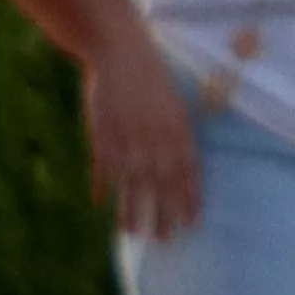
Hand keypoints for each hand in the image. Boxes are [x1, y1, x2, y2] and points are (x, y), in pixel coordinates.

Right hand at [82, 51, 196, 242]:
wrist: (122, 54)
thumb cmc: (153, 81)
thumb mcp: (175, 106)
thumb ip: (176, 137)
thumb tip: (183, 164)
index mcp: (178, 130)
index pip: (188, 171)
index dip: (190, 198)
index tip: (193, 222)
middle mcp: (155, 138)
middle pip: (161, 183)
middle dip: (164, 213)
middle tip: (165, 240)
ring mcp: (128, 138)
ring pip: (131, 182)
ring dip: (132, 209)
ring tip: (134, 233)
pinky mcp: (102, 134)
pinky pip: (103, 166)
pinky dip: (102, 185)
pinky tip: (101, 204)